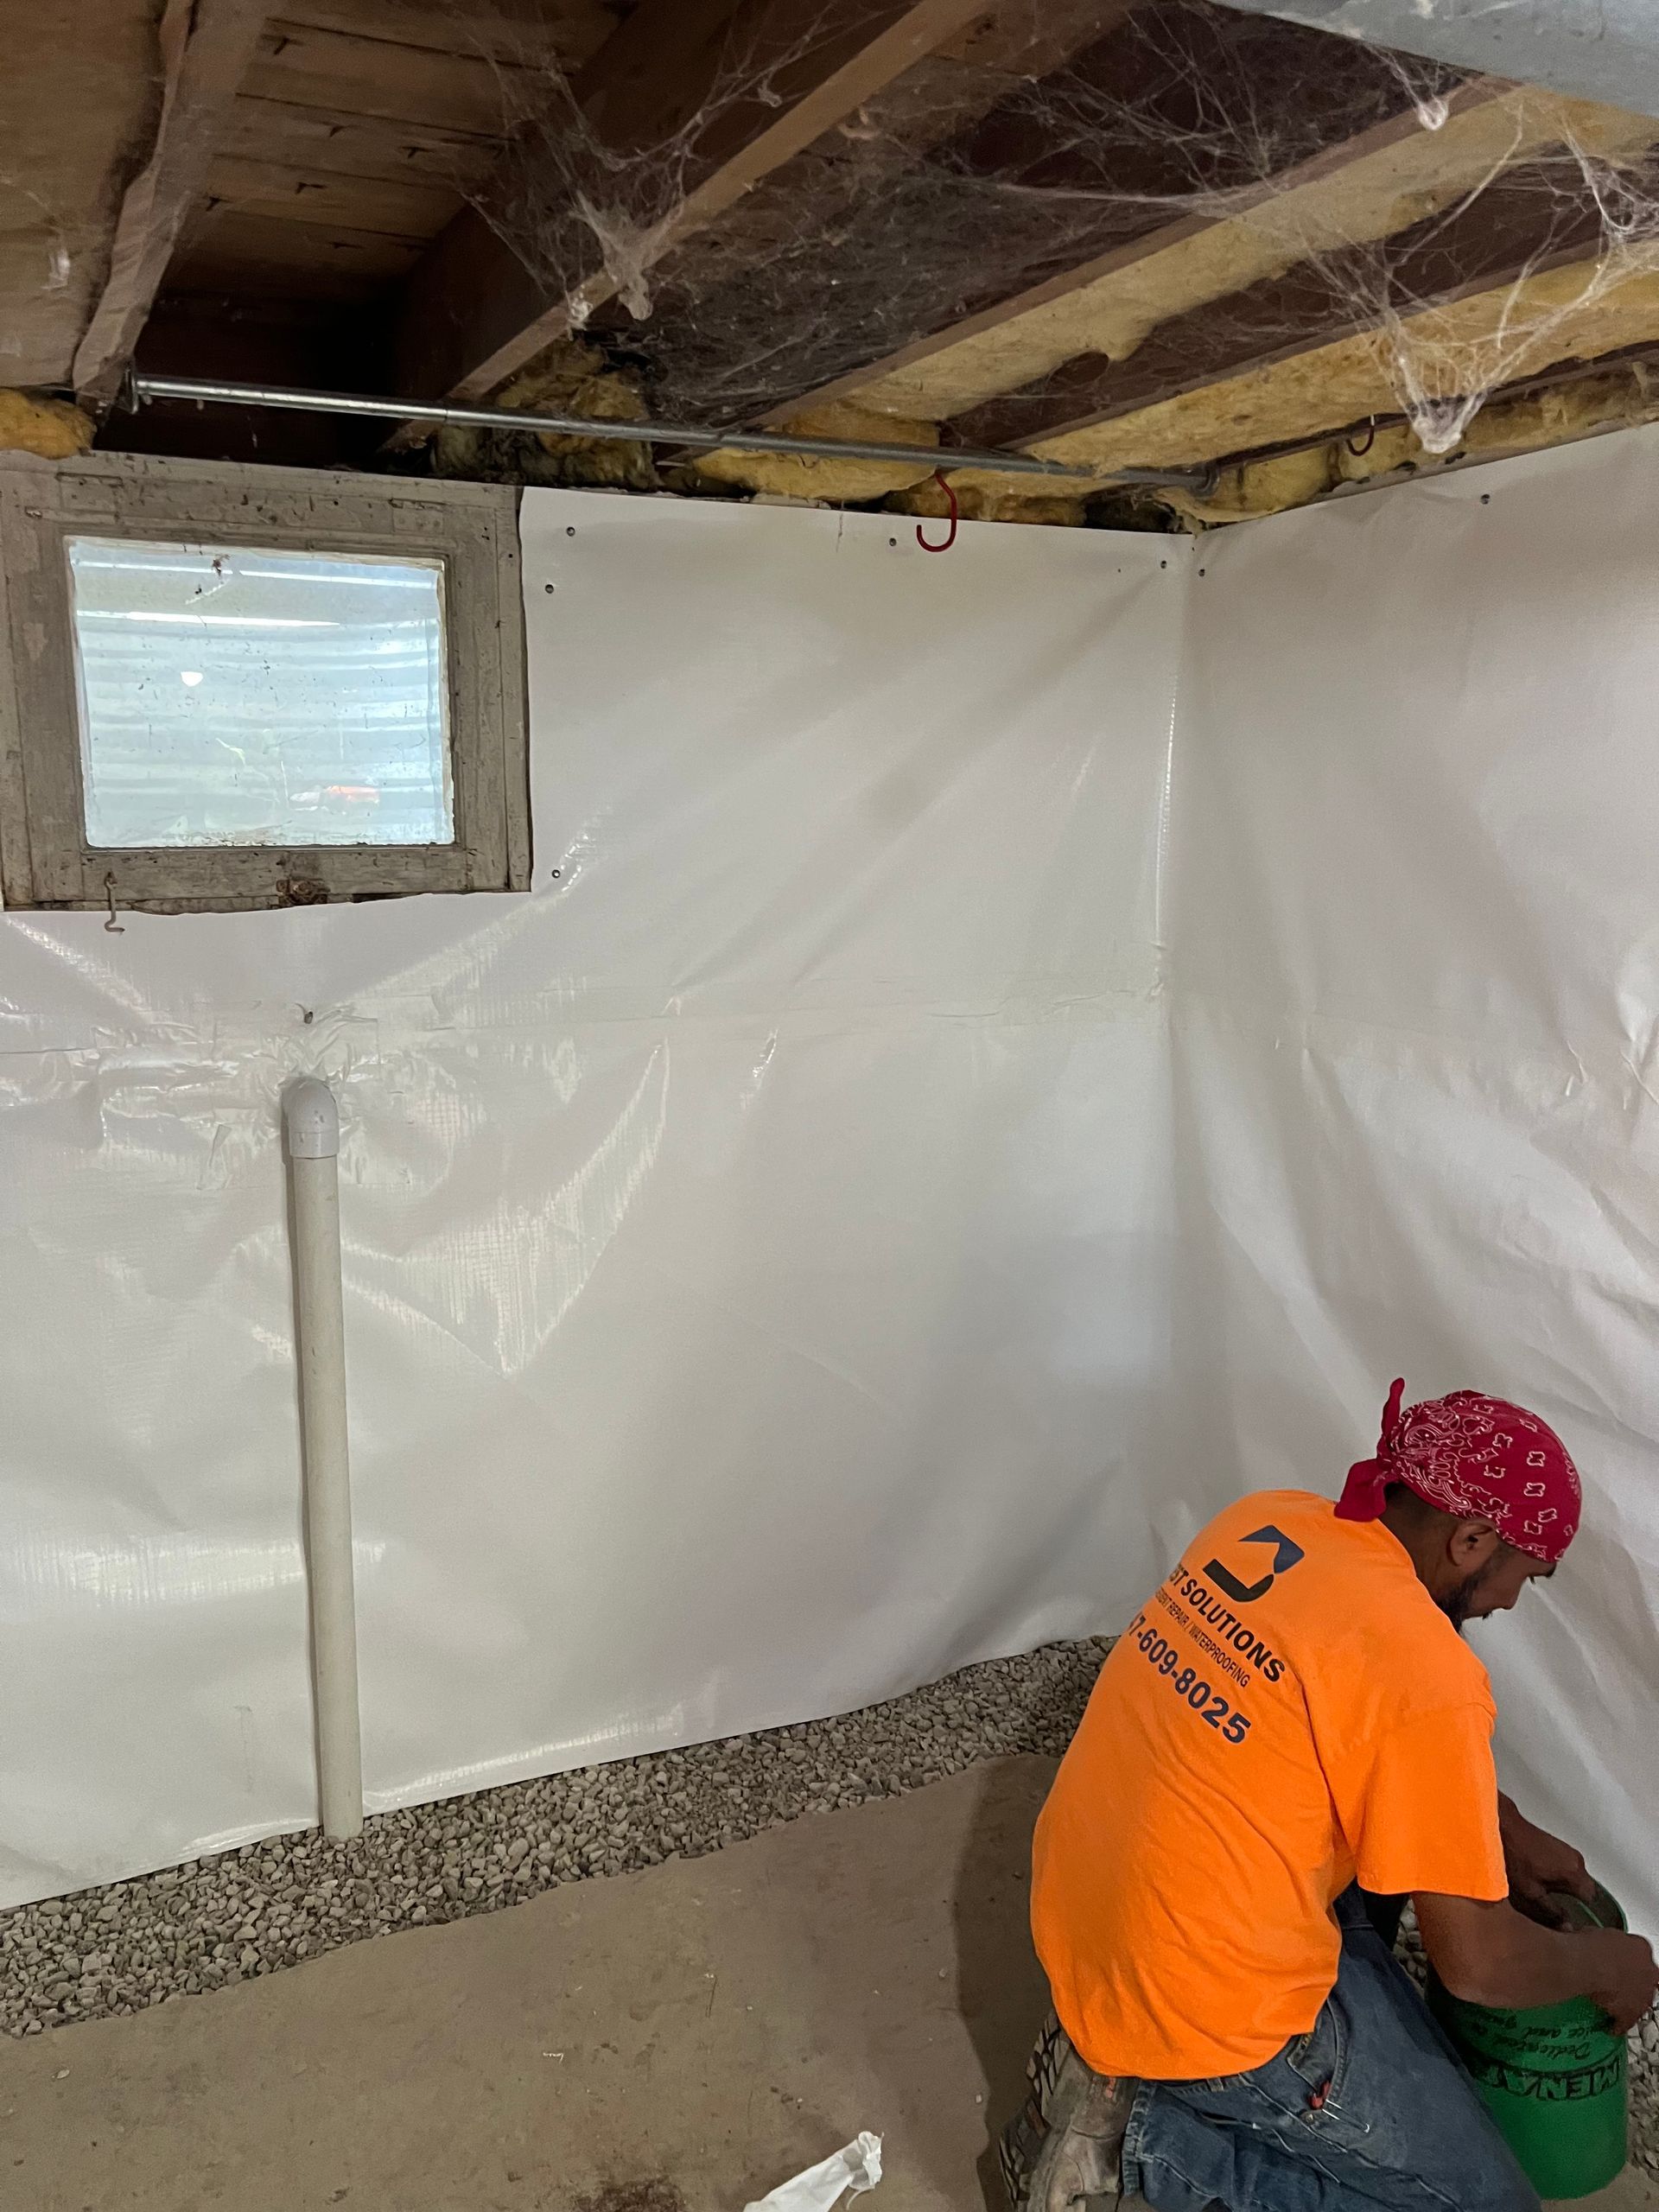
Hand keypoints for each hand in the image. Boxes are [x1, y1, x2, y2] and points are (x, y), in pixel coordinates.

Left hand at [1497, 1797, 1593, 1925]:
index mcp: (1575, 1872)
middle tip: (1555, 1911)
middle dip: (1572, 1901)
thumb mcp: (1531, 1893)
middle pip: (1583, 1890)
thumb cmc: (1512, 1856)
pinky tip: (1537, 1880)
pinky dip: (1555, 1877)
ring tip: (1542, 1895)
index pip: (1593, 1900)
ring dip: (1562, 1889)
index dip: (1584, 1913)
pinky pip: (1564, 1868)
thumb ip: (1552, 1912)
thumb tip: (1567, 1926)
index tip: (1573, 1921)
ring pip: (1573, 1878)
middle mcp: (1575, 1860)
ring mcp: (1566, 1850)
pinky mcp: (1555, 1846)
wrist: (1499, 1825)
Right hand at [1580, 1928, 1658, 2035]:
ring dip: (1628, 2001)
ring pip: (1640, 1999)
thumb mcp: (1593, 1933)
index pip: (1638, 1951)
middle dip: (1632, 1979)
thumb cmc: (1590, 1944)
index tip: (1614, 1958)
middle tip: (1615, 1980)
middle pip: (1645, 1976)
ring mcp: (1644, 1993)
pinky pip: (1627, 2021)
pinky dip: (1619, 2024)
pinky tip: (1610, 2027)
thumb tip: (1587, 1939)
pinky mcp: (1634, 2012)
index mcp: (1641, 1946)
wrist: (1591, 1965)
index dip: (1625, 1956)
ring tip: (1611, 2004)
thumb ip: (1598, 1940)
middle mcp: (1649, 1970)